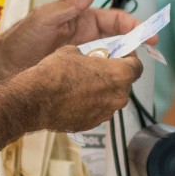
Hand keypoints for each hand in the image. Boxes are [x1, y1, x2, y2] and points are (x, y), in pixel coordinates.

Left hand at [0, 0, 138, 67]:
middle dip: (135, 47)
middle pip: (119, 40)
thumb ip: (71, 3)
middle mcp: (85, 36)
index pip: (116, 21)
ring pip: (110, 58)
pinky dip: (107, 77)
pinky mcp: (76, 71)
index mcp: (82, 19)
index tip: (149, 35)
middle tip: (144, 59)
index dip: (135, 26)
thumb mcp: (45, 18)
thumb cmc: (20, 39)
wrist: (2, 67)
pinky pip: (97, 73)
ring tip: (130, 74)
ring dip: (122, 64)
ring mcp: (82, 55)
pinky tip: (112, 84)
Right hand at [27, 47, 142, 133]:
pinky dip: (91, 103)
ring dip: (103, 91)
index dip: (129, 58)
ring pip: (111, 98)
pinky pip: (98, 110)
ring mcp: (106, 113)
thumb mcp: (74, 51)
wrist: (36, 100)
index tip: (120, 55)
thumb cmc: (56, 73)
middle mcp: (118, 96)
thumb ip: (90, 56)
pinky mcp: (92, 124)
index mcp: (120, 75)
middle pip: (125, 83)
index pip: (137, 65)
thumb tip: (88, 59)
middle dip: (114, 75)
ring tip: (83, 83)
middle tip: (98, 68)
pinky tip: (75, 97)